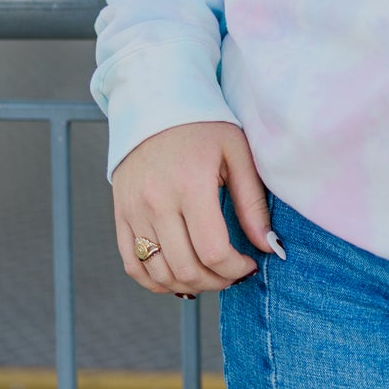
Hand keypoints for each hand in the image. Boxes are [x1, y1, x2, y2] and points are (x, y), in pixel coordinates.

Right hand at [112, 121, 277, 297]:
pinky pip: (132, 264)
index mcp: (190, 185)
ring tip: (210, 275)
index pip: (212, 251)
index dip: (235, 268)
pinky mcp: (120, 214)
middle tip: (233, 274)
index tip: (250, 264)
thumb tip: (268, 246)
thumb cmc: (203, 125)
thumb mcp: (237, 153)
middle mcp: (156, 202)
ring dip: (189, 285)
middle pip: (185, 268)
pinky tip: (178, 277)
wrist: (155, 104)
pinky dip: (155, 281)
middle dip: (216, 281)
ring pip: (159, 272)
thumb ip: (252, 203)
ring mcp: (133, 211)